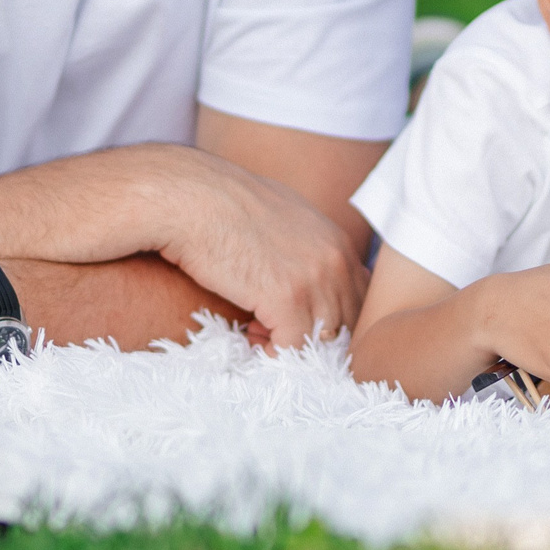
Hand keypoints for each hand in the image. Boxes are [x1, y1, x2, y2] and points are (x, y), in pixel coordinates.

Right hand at [146, 148, 369, 349]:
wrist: (189, 197)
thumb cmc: (224, 206)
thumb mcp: (282, 218)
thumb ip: (305, 247)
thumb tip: (305, 275)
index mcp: (337, 242)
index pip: (360, 298)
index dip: (331, 318)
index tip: (298, 320)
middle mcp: (335, 259)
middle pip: (347, 322)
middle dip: (315, 336)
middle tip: (276, 330)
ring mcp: (314, 278)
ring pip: (322, 338)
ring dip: (292, 344)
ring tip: (257, 330)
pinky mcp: (285, 297)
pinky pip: (294, 347)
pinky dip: (274, 352)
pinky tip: (249, 337)